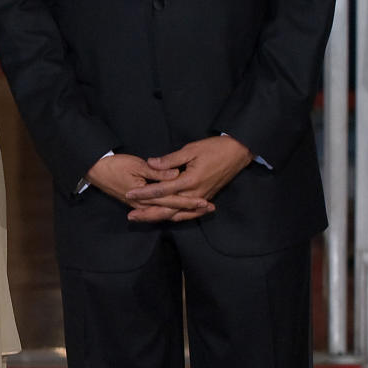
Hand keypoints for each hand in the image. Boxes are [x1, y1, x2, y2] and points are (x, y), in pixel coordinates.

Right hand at [85, 152, 211, 212]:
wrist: (95, 171)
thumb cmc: (115, 165)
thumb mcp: (136, 165)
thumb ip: (157, 172)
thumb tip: (175, 174)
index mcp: (145, 195)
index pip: (172, 200)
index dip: (190, 201)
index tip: (205, 201)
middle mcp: (145, 204)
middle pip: (172, 210)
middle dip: (191, 210)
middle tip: (210, 208)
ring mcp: (141, 205)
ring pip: (166, 213)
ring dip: (184, 212)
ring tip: (201, 210)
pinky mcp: (139, 203)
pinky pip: (158, 211)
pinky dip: (172, 211)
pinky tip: (181, 210)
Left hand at [125, 135, 252, 222]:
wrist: (238, 152)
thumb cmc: (215, 148)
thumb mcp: (191, 149)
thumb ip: (170, 159)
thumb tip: (150, 163)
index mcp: (189, 181)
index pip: (161, 190)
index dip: (144, 193)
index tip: (129, 194)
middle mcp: (195, 194)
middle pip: (167, 209)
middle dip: (148, 213)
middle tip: (131, 216)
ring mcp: (201, 198)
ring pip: (177, 214)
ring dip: (159, 217)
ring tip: (143, 219)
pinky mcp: (206, 198)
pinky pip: (189, 213)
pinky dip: (177, 217)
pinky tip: (167, 218)